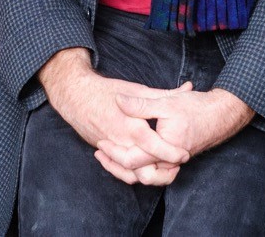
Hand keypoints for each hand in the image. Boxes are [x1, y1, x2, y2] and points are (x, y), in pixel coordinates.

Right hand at [38, 49, 190, 183]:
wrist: (76, 96)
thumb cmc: (107, 90)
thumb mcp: (138, 89)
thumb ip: (164, 94)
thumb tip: (188, 88)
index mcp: (132, 126)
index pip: (157, 148)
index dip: (173, 154)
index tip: (184, 153)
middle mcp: (122, 142)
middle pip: (146, 169)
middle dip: (165, 172)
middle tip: (177, 165)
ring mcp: (112, 150)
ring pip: (134, 174)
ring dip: (151, 176)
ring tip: (165, 168)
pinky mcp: (105, 153)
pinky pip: (120, 171)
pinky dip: (133, 173)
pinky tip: (144, 167)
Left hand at [102, 87, 254, 182]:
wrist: (221, 115)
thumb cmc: (195, 107)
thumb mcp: (165, 102)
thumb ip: (140, 104)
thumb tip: (118, 101)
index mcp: (164, 148)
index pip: (133, 160)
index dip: (114, 153)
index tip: (101, 142)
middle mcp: (168, 161)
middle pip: (137, 174)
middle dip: (115, 166)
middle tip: (99, 152)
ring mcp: (172, 163)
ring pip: (145, 176)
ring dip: (125, 168)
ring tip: (108, 156)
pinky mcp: (173, 160)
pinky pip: (153, 171)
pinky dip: (138, 165)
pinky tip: (127, 152)